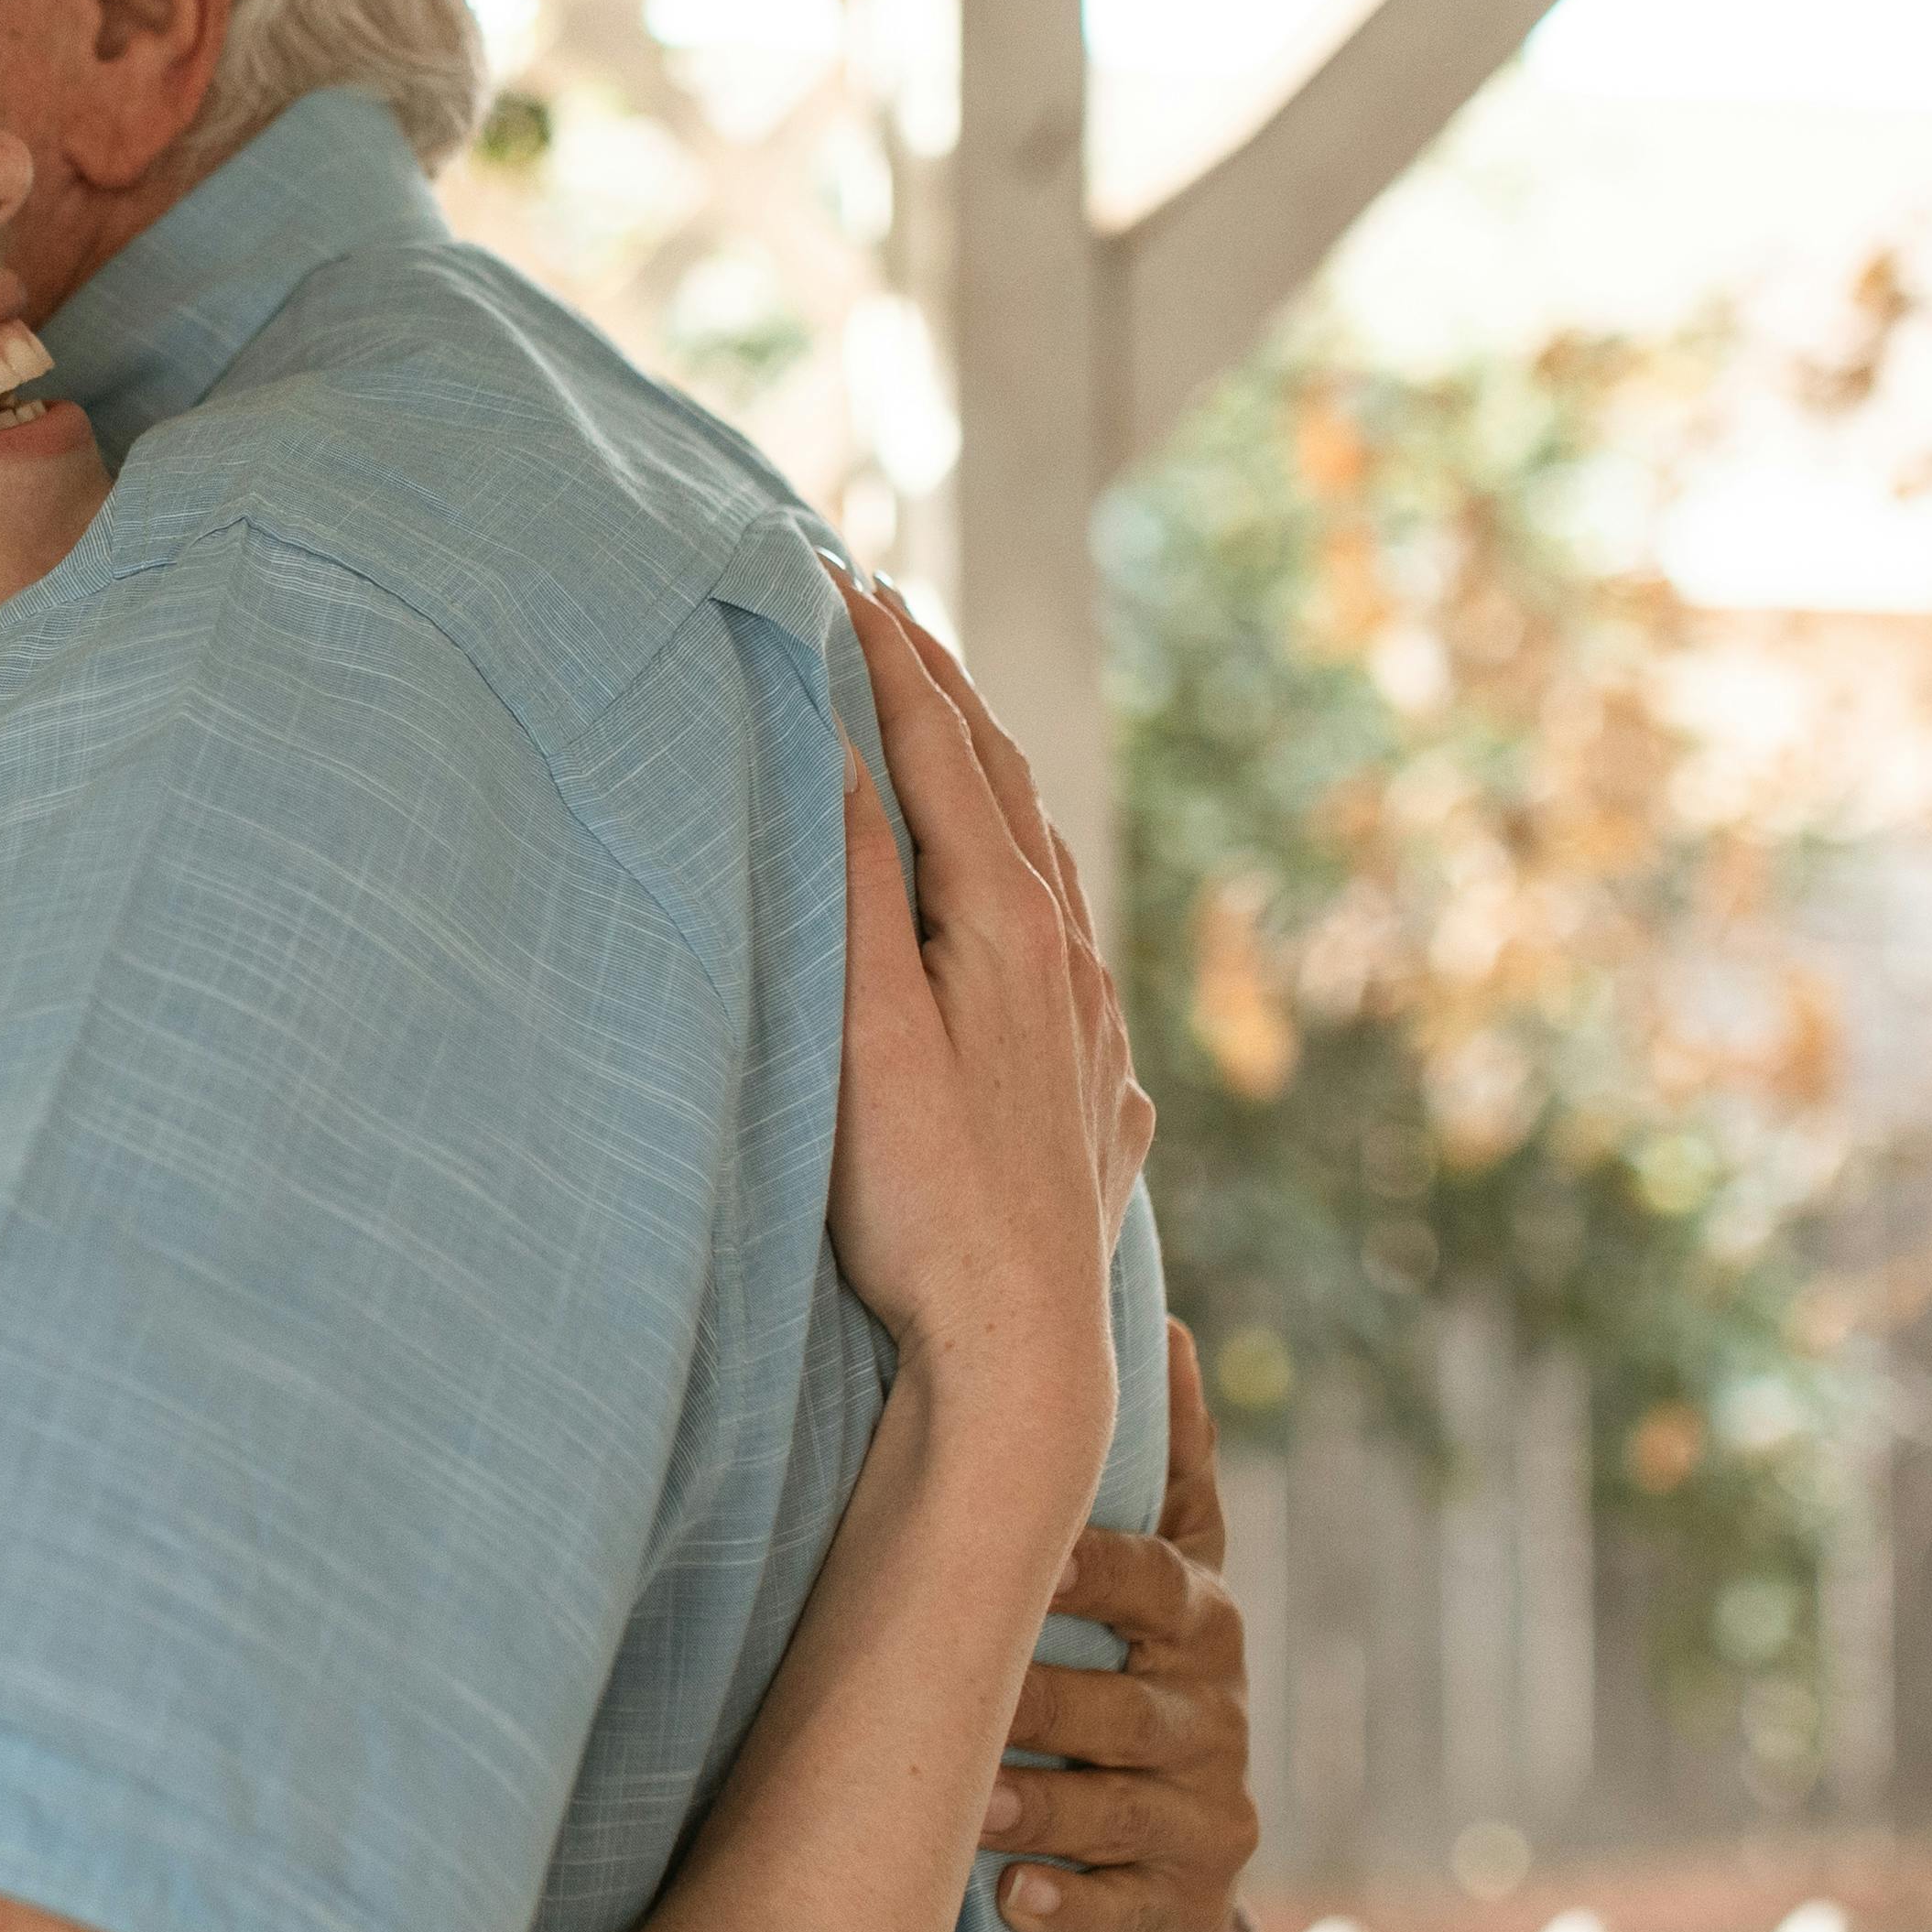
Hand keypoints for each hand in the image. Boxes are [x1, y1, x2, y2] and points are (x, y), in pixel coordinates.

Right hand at [826, 585, 1124, 1464]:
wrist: (1021, 1356)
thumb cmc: (918, 1202)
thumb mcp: (862, 1030)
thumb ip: (850, 884)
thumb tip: (833, 744)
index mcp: (1004, 920)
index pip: (937, 752)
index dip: (888, 658)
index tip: (840, 575)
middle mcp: (1067, 956)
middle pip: (1002, 789)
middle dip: (941, 693)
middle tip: (888, 611)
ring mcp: (1093, 1028)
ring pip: (1045, 868)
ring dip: (987, 785)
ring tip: (943, 735)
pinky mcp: (1097, 1096)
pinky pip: (1067, 952)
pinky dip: (1027, 887)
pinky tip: (1020, 918)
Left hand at [985, 1321, 1260, 1931]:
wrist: (1166, 1851)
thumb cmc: (1123, 1669)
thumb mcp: (1151, 1570)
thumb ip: (1155, 1464)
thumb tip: (1163, 1315)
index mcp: (1198, 1616)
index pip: (1158, 1575)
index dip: (1095, 1565)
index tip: (1028, 1553)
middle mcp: (1214, 1712)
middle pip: (1126, 1701)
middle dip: (1043, 1701)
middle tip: (964, 1697)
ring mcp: (1207, 1815)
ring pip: (1117, 1807)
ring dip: (1038, 1804)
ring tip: (966, 1801)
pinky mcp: (1185, 1907)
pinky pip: (1124, 1912)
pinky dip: (1068, 1907)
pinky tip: (1010, 1898)